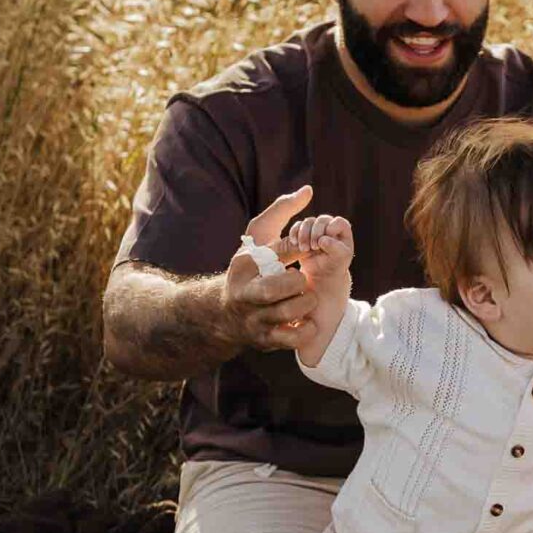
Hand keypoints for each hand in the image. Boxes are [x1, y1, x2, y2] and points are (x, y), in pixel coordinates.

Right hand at [226, 185, 319, 351]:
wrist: (224, 313)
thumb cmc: (250, 268)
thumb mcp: (258, 236)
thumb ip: (282, 211)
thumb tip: (308, 190)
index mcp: (243, 266)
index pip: (272, 254)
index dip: (294, 248)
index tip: (304, 248)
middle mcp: (244, 295)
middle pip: (272, 290)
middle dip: (295, 283)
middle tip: (301, 279)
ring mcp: (253, 320)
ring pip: (287, 313)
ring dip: (305, 304)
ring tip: (305, 297)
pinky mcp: (264, 341)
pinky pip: (292, 339)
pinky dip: (305, 329)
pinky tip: (305, 318)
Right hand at [284, 210, 353, 298]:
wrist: (323, 272)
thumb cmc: (335, 263)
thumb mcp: (340, 258)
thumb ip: (335, 247)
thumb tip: (322, 239)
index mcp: (342, 228)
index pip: (338, 222)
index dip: (331, 231)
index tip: (326, 244)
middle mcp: (329, 224)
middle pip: (321, 220)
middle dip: (316, 233)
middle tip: (315, 247)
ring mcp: (316, 226)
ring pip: (308, 222)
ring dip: (304, 235)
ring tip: (305, 249)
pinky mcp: (304, 231)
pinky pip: (297, 226)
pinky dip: (294, 234)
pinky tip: (295, 244)